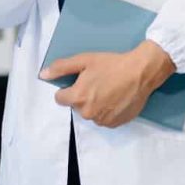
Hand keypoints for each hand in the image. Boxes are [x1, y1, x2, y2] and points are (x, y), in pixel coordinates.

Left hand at [41, 41, 176, 127]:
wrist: (141, 72)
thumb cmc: (111, 64)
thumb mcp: (83, 60)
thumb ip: (60, 68)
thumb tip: (43, 75)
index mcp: (78, 98)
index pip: (60, 99)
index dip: (67, 89)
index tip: (78, 81)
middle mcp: (89, 113)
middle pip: (76, 106)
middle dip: (81, 96)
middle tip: (96, 83)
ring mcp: (104, 120)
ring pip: (90, 113)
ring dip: (94, 104)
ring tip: (107, 90)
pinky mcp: (117, 124)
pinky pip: (103, 118)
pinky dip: (106, 111)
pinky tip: (115, 98)